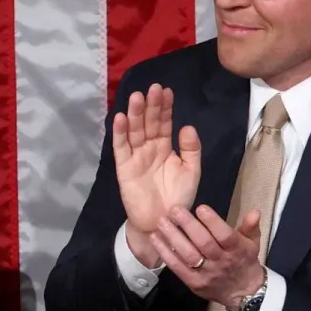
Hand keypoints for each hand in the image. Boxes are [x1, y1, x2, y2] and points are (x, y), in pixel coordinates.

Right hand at [112, 85, 201, 265]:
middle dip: (150, 106)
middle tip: (153, 88)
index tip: (167, 91)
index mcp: (165, 147)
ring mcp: (135, 156)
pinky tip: (120, 117)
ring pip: (134, 131)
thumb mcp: (191, 171)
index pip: (164, 122)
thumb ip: (191, 149)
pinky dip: (120, 133)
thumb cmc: (178, 197)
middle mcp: (149, 148)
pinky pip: (121, 147)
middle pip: (148, 122)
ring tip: (137, 97)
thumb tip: (187, 126)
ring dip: (135, 114)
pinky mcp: (124, 167)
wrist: (164, 221)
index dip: (165, 107)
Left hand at [150, 204, 264, 308]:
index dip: (213, 222)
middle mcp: (222, 262)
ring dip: (173, 237)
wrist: (243, 292)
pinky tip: (155, 239)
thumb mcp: (252, 243)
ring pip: (189, 255)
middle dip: (189, 226)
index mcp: (238, 250)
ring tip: (162, 222)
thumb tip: (254, 211)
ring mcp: (207, 274)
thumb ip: (250, 227)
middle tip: (175, 210)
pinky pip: (178, 267)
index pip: (226, 236)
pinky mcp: (194, 283)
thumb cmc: (244, 261)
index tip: (200, 208)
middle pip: (204, 244)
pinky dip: (165, 253)